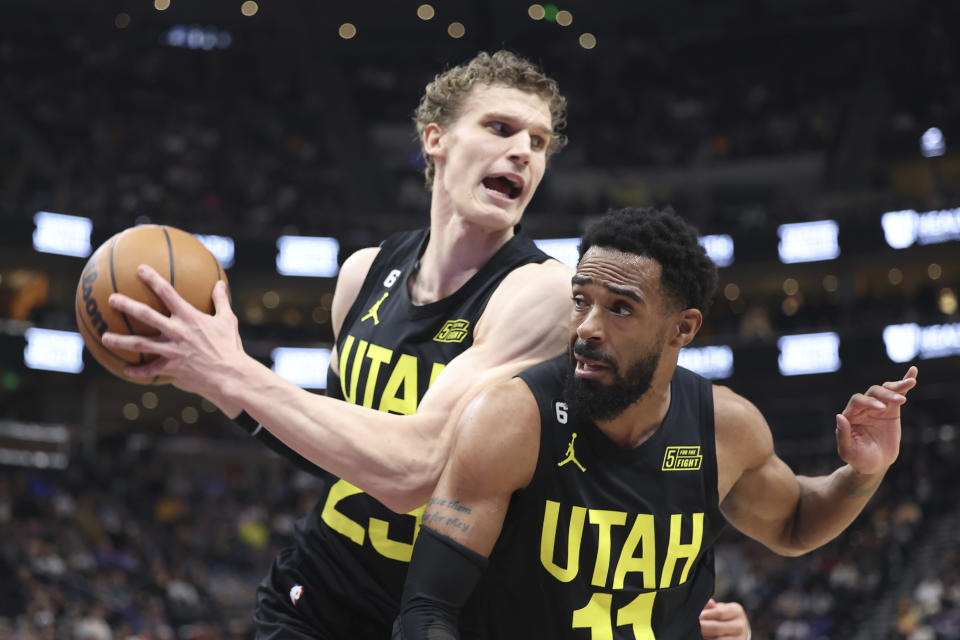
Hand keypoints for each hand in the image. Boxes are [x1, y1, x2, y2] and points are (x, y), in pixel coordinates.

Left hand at [101, 264, 244, 415]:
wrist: (229, 374)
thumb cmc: (230, 346)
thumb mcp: (228, 320)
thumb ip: (221, 301)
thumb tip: (220, 283)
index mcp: (190, 317)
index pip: (168, 292)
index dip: (153, 279)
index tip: (140, 269)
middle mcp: (177, 331)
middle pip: (146, 315)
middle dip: (127, 305)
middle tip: (111, 299)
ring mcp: (172, 350)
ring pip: (140, 344)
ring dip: (120, 340)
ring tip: (105, 337)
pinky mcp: (172, 367)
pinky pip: (150, 370)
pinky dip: (138, 371)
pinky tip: (126, 370)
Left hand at [700, 598, 750, 639]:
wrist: (737, 630)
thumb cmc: (724, 617)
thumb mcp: (720, 608)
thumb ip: (711, 606)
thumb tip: (708, 602)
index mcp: (736, 611)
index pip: (719, 613)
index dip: (705, 615)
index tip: (696, 617)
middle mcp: (740, 625)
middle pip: (717, 628)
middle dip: (702, 627)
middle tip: (692, 626)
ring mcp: (740, 637)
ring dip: (705, 636)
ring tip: (696, 633)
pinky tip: (704, 638)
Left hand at [836, 366, 917, 474]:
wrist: (874, 464)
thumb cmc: (858, 458)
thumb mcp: (848, 451)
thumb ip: (842, 435)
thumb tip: (839, 416)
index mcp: (850, 415)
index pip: (857, 401)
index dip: (868, 402)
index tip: (881, 409)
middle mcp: (862, 408)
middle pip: (872, 392)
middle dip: (885, 394)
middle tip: (898, 402)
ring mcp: (877, 407)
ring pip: (885, 390)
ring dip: (897, 386)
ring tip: (910, 382)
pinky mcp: (890, 410)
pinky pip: (897, 394)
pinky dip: (904, 383)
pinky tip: (913, 373)